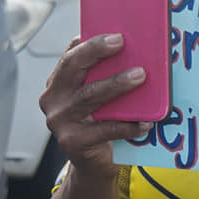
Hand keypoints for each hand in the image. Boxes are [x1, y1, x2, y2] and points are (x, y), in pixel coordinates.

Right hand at [38, 34, 152, 179]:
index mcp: (57, 82)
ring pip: (90, 96)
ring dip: (117, 84)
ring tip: (140, 76)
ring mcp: (60, 120)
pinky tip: (146, 122)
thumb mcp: (95, 95)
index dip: (90, 43)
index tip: (114, 34)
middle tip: (122, 42)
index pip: (70, 55)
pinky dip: (127, 125)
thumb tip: (133, 48)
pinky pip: (104, 129)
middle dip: (96, 51)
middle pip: (73, 68)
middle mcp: (52, 98)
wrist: (93, 164)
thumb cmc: (99, 121)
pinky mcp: (72, 141)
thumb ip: (101, 76)